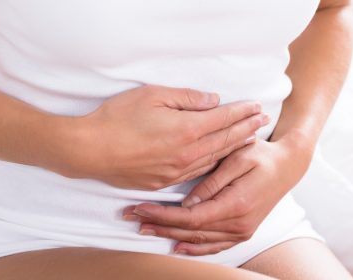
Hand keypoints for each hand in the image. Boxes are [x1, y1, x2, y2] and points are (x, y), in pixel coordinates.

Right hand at [51, 84, 268, 189]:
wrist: (89, 150)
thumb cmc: (117, 118)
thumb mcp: (152, 95)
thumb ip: (186, 98)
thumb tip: (211, 101)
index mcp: (185, 129)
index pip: (223, 118)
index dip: (242, 111)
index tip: (256, 106)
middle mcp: (186, 154)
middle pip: (225, 140)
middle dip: (246, 128)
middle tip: (263, 121)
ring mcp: (176, 171)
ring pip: (214, 159)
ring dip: (234, 147)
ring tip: (249, 139)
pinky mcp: (163, 182)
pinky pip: (197, 172)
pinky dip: (214, 163)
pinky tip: (220, 158)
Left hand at [122, 135, 312, 254]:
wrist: (288, 165)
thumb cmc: (262, 155)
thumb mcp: (238, 158)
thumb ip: (213, 181)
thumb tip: (189, 201)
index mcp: (236, 204)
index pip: (191, 217)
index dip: (163, 215)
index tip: (141, 208)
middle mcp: (239, 224)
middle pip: (191, 232)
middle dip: (160, 225)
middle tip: (135, 219)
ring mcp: (242, 230)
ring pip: (201, 241)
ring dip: (172, 237)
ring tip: (148, 229)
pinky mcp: (242, 231)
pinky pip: (215, 246)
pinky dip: (195, 248)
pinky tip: (178, 247)